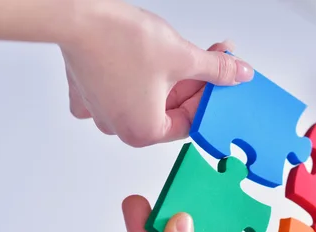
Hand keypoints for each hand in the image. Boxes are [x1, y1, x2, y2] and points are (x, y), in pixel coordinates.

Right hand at [60, 0, 252, 146]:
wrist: (77, 15)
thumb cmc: (121, 41)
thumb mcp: (184, 57)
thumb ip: (216, 70)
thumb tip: (238, 74)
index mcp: (143, 132)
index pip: (188, 121)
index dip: (207, 98)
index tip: (218, 80)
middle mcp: (118, 128)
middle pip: (167, 110)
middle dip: (192, 83)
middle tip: (208, 59)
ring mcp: (100, 110)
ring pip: (146, 98)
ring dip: (168, 77)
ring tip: (181, 51)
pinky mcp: (86, 91)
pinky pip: (120, 90)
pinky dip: (136, 76)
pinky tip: (146, 58)